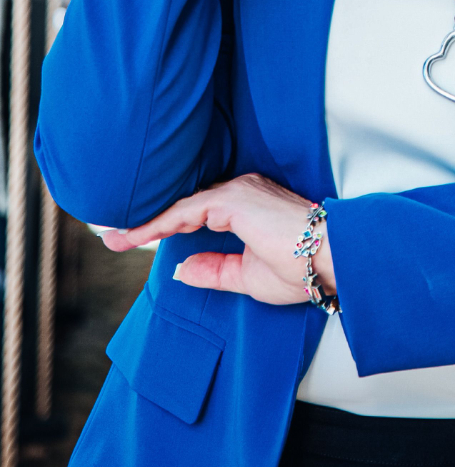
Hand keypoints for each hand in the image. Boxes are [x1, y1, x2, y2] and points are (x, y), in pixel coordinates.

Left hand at [100, 174, 336, 305]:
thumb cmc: (301, 268)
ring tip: (112, 236)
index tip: (130, 238)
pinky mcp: (233, 199)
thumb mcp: (249, 276)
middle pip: (183, 205)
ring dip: (144, 223)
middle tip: (111, 234)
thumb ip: (215, 270)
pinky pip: (184, 211)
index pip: (196, 214)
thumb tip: (180, 268)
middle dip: (146, 220)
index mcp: (248, 205)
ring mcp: (237, 191)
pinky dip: (156, 224)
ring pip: (180, 207)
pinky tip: (134, 235)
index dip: (162, 226)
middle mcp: (240, 190)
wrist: (330, 259)